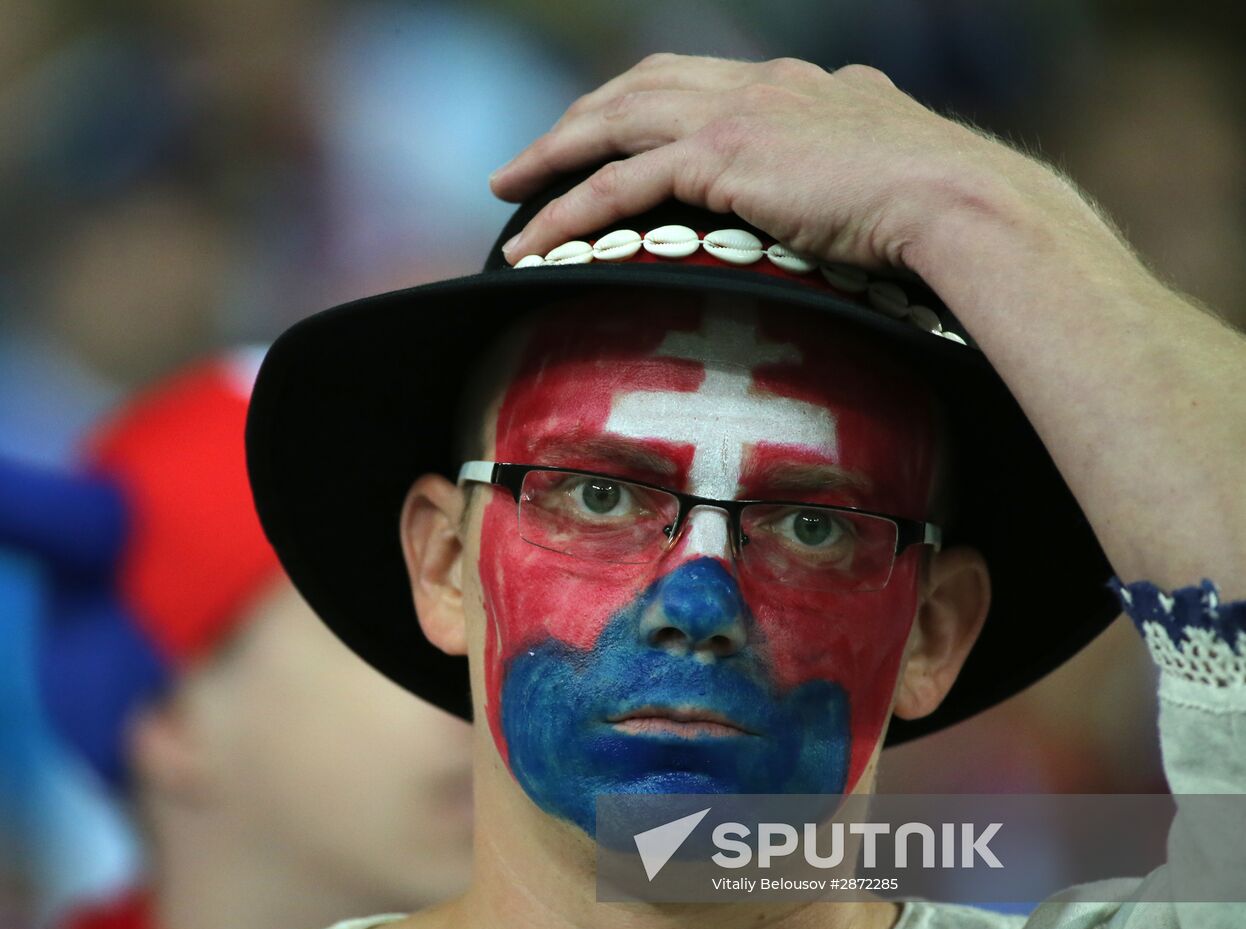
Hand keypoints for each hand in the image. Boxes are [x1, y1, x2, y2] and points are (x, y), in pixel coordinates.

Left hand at [492, 54, 1245, 595]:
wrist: (963, 203)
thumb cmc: (943, 208)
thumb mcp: (891, 176)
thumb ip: (856, 173)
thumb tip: (856, 201)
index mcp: (797, 86)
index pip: (697, 83)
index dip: (643, 104)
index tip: (611, 132)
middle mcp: (760, 86)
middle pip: (641, 85)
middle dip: (580, 117)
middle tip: (535, 158)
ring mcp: (739, 115)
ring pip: (615, 122)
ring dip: (554, 153)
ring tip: (510, 188)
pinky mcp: (722, 158)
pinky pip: (618, 185)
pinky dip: (568, 213)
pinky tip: (531, 241)